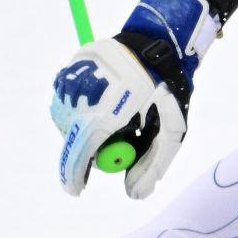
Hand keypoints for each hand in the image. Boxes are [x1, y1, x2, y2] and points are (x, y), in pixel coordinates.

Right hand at [49, 38, 185, 198]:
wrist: (156, 42)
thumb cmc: (168, 90)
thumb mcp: (171, 130)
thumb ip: (152, 165)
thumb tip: (133, 194)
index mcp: (107, 112)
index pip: (80, 152)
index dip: (74, 176)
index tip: (76, 190)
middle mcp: (82, 96)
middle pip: (73, 138)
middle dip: (89, 147)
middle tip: (114, 142)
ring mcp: (71, 79)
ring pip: (66, 118)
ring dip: (84, 124)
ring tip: (115, 112)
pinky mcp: (68, 69)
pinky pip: (65, 99)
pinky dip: (81, 106)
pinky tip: (104, 97)